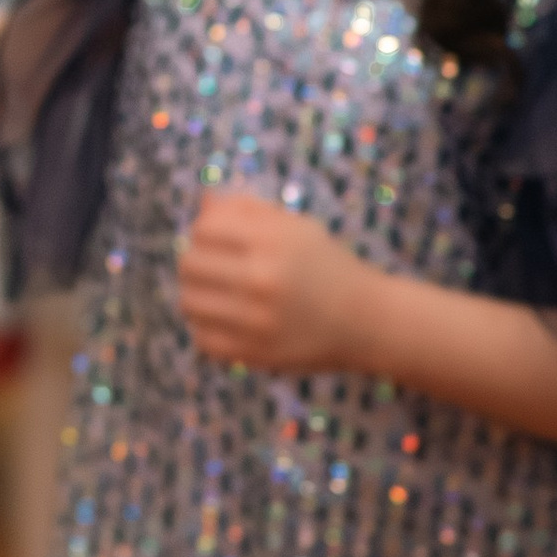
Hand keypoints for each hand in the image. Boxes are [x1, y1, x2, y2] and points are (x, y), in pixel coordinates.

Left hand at [177, 189, 374, 374]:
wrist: (368, 321)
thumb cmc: (326, 267)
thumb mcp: (296, 227)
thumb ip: (247, 210)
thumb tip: (203, 202)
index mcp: (272, 241)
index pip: (203, 228)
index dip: (205, 232)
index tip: (218, 241)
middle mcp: (262, 279)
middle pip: (189, 264)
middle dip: (197, 262)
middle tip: (214, 269)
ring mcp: (257, 320)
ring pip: (189, 302)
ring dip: (197, 295)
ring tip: (216, 295)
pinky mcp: (255, 353)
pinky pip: (203, 339)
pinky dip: (207, 329)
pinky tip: (227, 321)